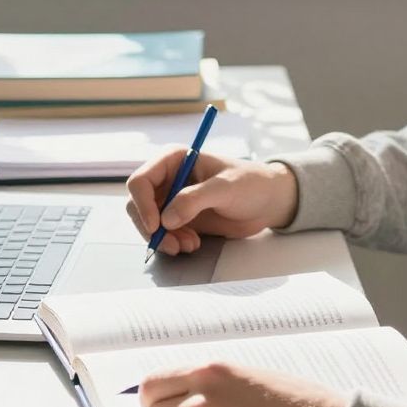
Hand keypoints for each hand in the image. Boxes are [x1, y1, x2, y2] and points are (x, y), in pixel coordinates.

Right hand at [125, 150, 298, 255]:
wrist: (268, 201)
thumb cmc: (250, 184)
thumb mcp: (224, 188)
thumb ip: (194, 200)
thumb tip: (166, 219)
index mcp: (173, 160)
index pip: (140, 181)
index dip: (142, 204)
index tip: (156, 226)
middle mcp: (167, 179)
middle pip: (138, 205)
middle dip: (151, 228)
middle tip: (171, 245)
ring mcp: (172, 200)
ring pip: (148, 223)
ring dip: (163, 239)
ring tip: (189, 245)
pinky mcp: (180, 218)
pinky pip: (163, 234)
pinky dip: (172, 242)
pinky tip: (192, 244)